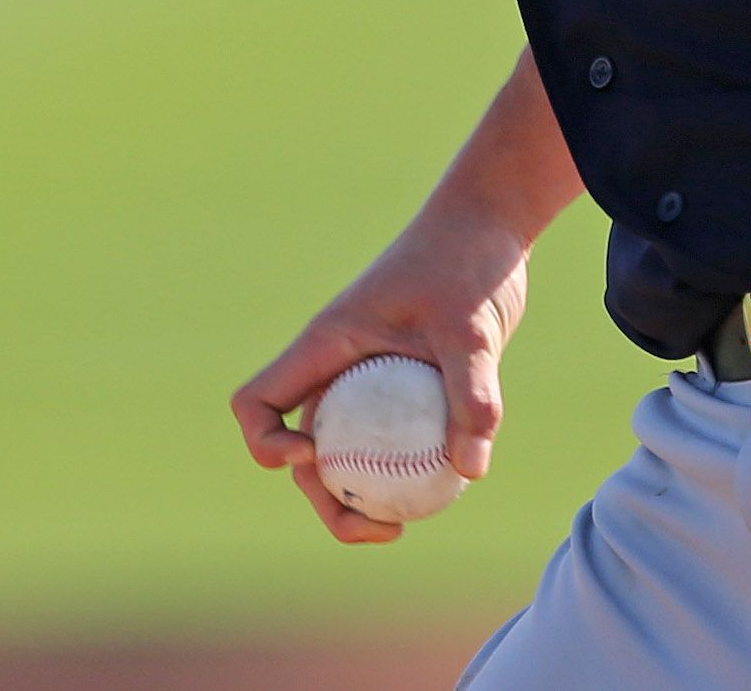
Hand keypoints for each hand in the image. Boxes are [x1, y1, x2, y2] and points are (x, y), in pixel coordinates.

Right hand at [232, 202, 532, 543]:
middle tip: (376, 527)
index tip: (316, 459)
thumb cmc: (468, 259)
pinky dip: (404, 471)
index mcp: (327, 344)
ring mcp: (368, 376)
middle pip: (301, 448)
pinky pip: (391, 440)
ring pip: (346, 449)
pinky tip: (447, 490)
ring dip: (361, 494)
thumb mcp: (472, 325)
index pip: (260, 402)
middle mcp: (337, 365)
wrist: (490, 223)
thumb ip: (471, 392)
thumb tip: (471, 471)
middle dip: (324, 497)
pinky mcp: (404, 384)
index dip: (267, 443)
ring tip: (402, 527)